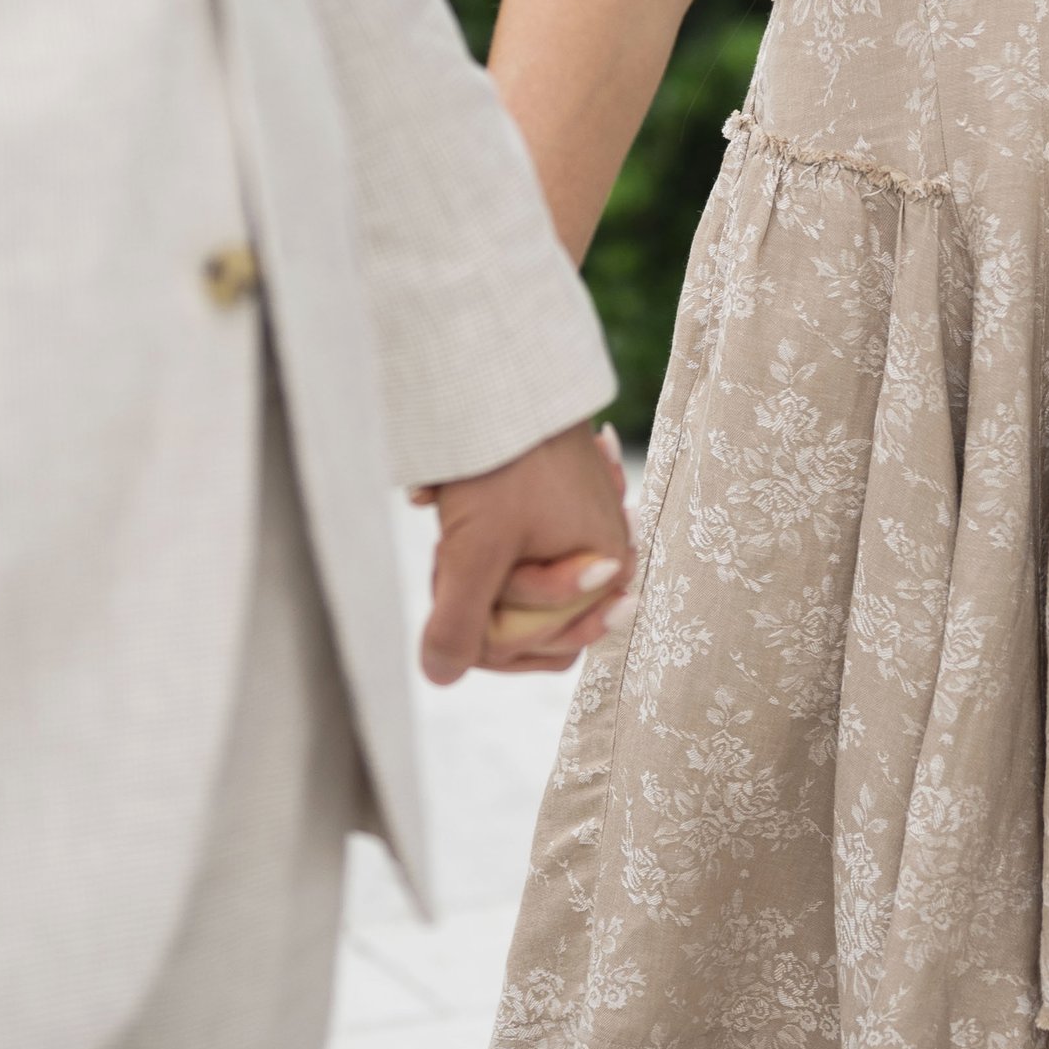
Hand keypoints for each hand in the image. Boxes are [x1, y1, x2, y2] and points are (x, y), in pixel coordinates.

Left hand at [416, 422, 632, 685]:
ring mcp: (583, 523)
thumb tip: (441, 676)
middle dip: (485, 594)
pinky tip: (452, 498)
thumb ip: (460, 624)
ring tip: (449, 516)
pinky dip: (479, 533)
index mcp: (607, 568)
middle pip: (536, 618)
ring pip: (517, 582)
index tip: (453, 596)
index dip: (492, 640)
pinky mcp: (557, 499)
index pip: (551, 648)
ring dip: (476, 561)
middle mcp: (607, 549)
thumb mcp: (474, 552)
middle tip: (448, 550)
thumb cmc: (501, 462)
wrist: (507, 372)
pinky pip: (513, 544)